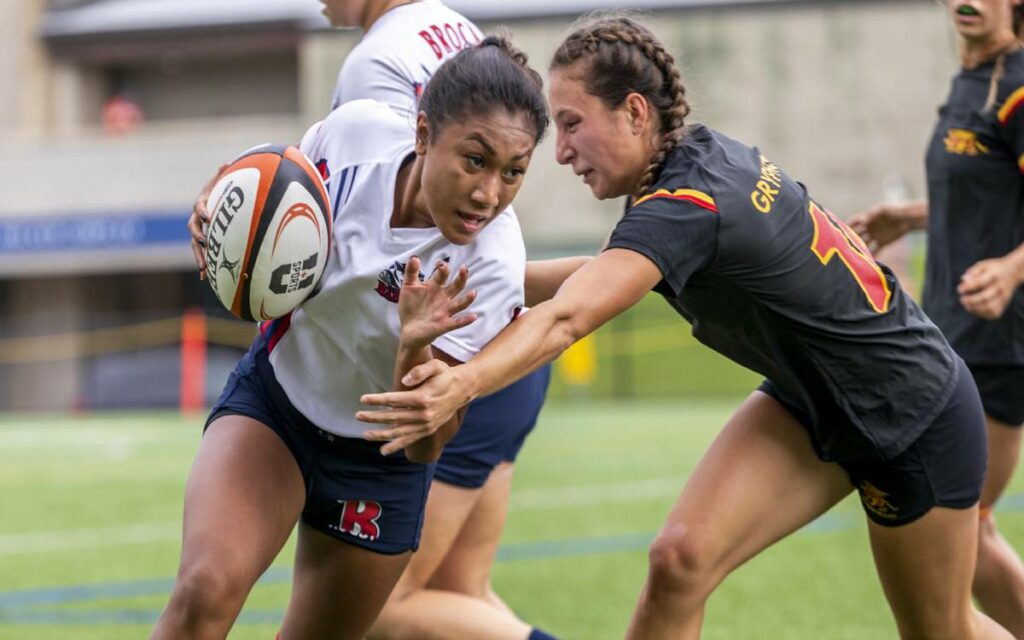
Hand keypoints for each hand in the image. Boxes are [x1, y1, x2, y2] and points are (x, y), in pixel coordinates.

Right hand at [188, 162, 228, 279]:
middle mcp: (196, 218)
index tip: (207, 216)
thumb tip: (227, 162)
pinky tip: (206, 278)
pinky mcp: (204, 242)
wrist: (216, 200)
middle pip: (193, 228)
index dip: (202, 210)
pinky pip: (202, 253)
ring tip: (203, 268)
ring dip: (199, 255)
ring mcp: (199, 231)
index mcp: (202, 203)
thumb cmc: (221, 190)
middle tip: (204, 242)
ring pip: (195, 244)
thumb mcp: (223, 182)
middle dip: (198, 235)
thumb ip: (224, 174)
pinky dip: (203, 264)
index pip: (199, 206)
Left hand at [357, 359, 469, 455]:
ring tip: (365, 435)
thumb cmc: (446, 375)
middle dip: (374, 417)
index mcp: (423, 398)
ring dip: (381, 435)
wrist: (464, 389)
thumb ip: (420, 371)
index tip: (363, 399)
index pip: (394, 400)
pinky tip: (383, 451)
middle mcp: (424, 415)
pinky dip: (396, 446)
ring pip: (399, 432)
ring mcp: (426, 425)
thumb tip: (403, 380)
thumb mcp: (436, 366)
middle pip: (393, 418)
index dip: (377, 400)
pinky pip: (410, 440)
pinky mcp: (428, 430)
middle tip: (358, 416)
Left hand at [398, 256, 476, 349]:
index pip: (442, 274)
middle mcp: (443, 297)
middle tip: (464, 268)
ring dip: (468, 299)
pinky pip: (458, 322)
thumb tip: (414, 257)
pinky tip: (473, 316)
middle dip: (461, 277)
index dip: (443, 268)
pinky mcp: (444, 324)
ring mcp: (445, 311)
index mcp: (435, 287)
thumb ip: (411, 272)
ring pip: (460, 304)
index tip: (440, 264)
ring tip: (473, 293)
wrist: (409, 330)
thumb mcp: (408, 287)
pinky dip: (466, 320)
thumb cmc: (410, 307)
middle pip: (456, 286)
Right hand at [847, 203, 909, 253]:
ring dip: (859, 249)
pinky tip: (868, 263)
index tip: (841, 232)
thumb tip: (862, 221)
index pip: (853, 222)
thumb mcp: (883, 208)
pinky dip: (872, 256)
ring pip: (864, 244)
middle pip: (856, 234)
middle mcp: (869, 228)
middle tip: (845, 246)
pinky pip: (875, 251)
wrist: (909, 218)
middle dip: (850, 240)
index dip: (846, 226)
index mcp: (867, 218)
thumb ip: (872, 214)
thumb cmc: (895, 209)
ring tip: (855, 255)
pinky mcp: (883, 243)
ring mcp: (875, 236)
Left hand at [958, 257, 1019, 319]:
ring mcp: (1004, 297)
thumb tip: (964, 280)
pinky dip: (982, 314)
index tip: (959, 289)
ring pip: (990, 308)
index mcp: (994, 275)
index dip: (968, 287)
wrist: (1014, 271)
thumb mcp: (983, 265)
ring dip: (975, 308)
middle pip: (985, 297)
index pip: (980, 282)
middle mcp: (1000, 287)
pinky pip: (994, 313)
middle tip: (962, 299)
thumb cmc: (994, 269)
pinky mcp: (1004, 304)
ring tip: (967, 305)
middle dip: (971, 300)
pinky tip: (974, 309)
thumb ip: (972, 272)